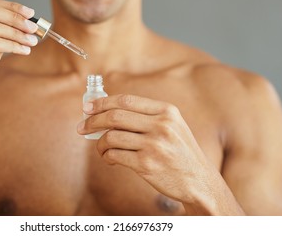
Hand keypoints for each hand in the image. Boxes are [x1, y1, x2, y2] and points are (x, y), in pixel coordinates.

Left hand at [77, 94, 216, 203]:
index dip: (102, 102)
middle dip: (93, 121)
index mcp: (166, 111)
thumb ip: (146, 116)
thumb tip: (108, 111)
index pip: (126, 100)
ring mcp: (154, 145)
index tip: (87, 107)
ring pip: (111, 137)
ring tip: (101, 149)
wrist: (199, 181)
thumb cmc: (181, 152)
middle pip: (115, 116)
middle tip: (82, 127)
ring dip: (100, 143)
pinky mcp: (147, 164)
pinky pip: (115, 155)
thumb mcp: (172, 126)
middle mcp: (161, 125)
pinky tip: (110, 159)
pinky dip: (107, 156)